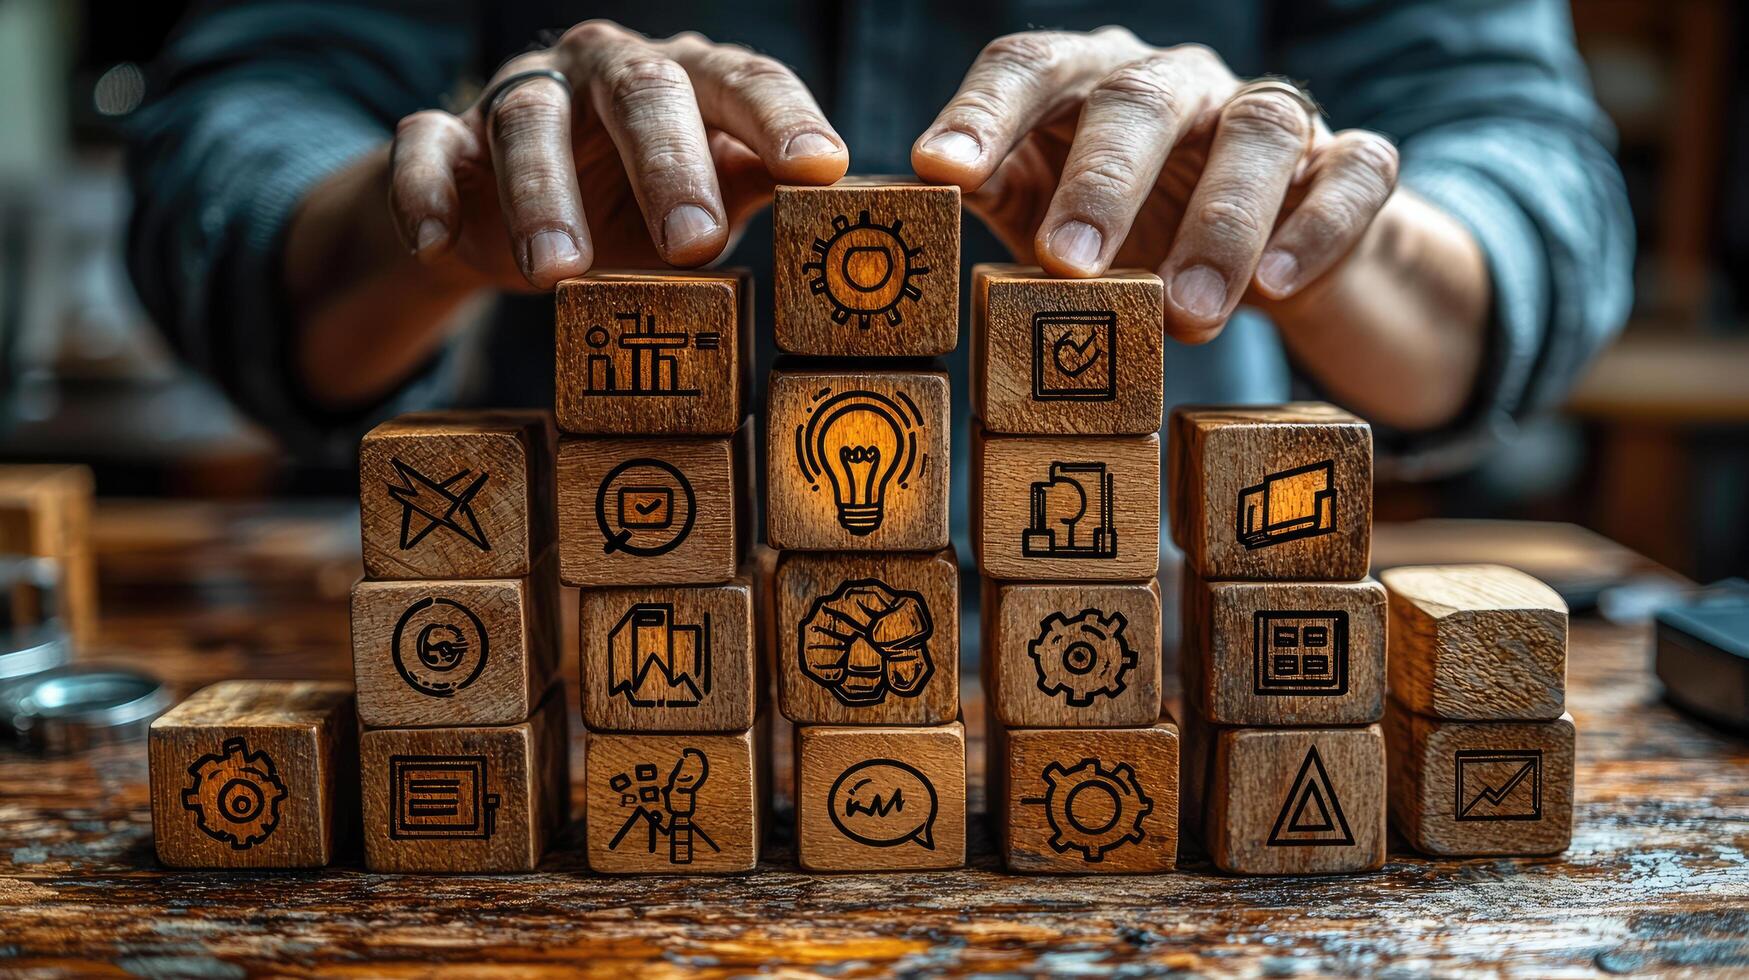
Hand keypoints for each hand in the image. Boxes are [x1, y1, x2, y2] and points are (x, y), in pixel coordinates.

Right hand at [390, 20, 848, 289]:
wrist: (517, 223)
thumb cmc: (638, 208)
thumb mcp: (705, 203)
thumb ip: (754, 190)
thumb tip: (833, 200)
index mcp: (684, 79)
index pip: (740, 83)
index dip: (782, 119)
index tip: (820, 167)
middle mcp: (603, 72)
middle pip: (640, 93)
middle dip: (667, 165)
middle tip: (693, 244)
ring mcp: (520, 97)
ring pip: (528, 121)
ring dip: (542, 195)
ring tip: (560, 272)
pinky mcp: (444, 138)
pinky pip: (423, 146)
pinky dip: (424, 192)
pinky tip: (440, 243)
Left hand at [913, 29, 1399, 342]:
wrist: (1269, 255)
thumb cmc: (1130, 228)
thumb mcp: (1050, 212)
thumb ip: (1000, 190)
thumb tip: (927, 188)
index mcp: (1089, 83)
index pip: (1029, 67)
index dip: (983, 112)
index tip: (939, 169)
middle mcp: (1177, 85)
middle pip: (1140, 101)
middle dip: (1102, 182)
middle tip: (1068, 265)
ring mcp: (1265, 118)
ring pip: (1255, 134)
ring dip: (1219, 225)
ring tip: (1185, 316)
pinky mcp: (1346, 163)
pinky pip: (1351, 173)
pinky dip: (1317, 227)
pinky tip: (1277, 287)